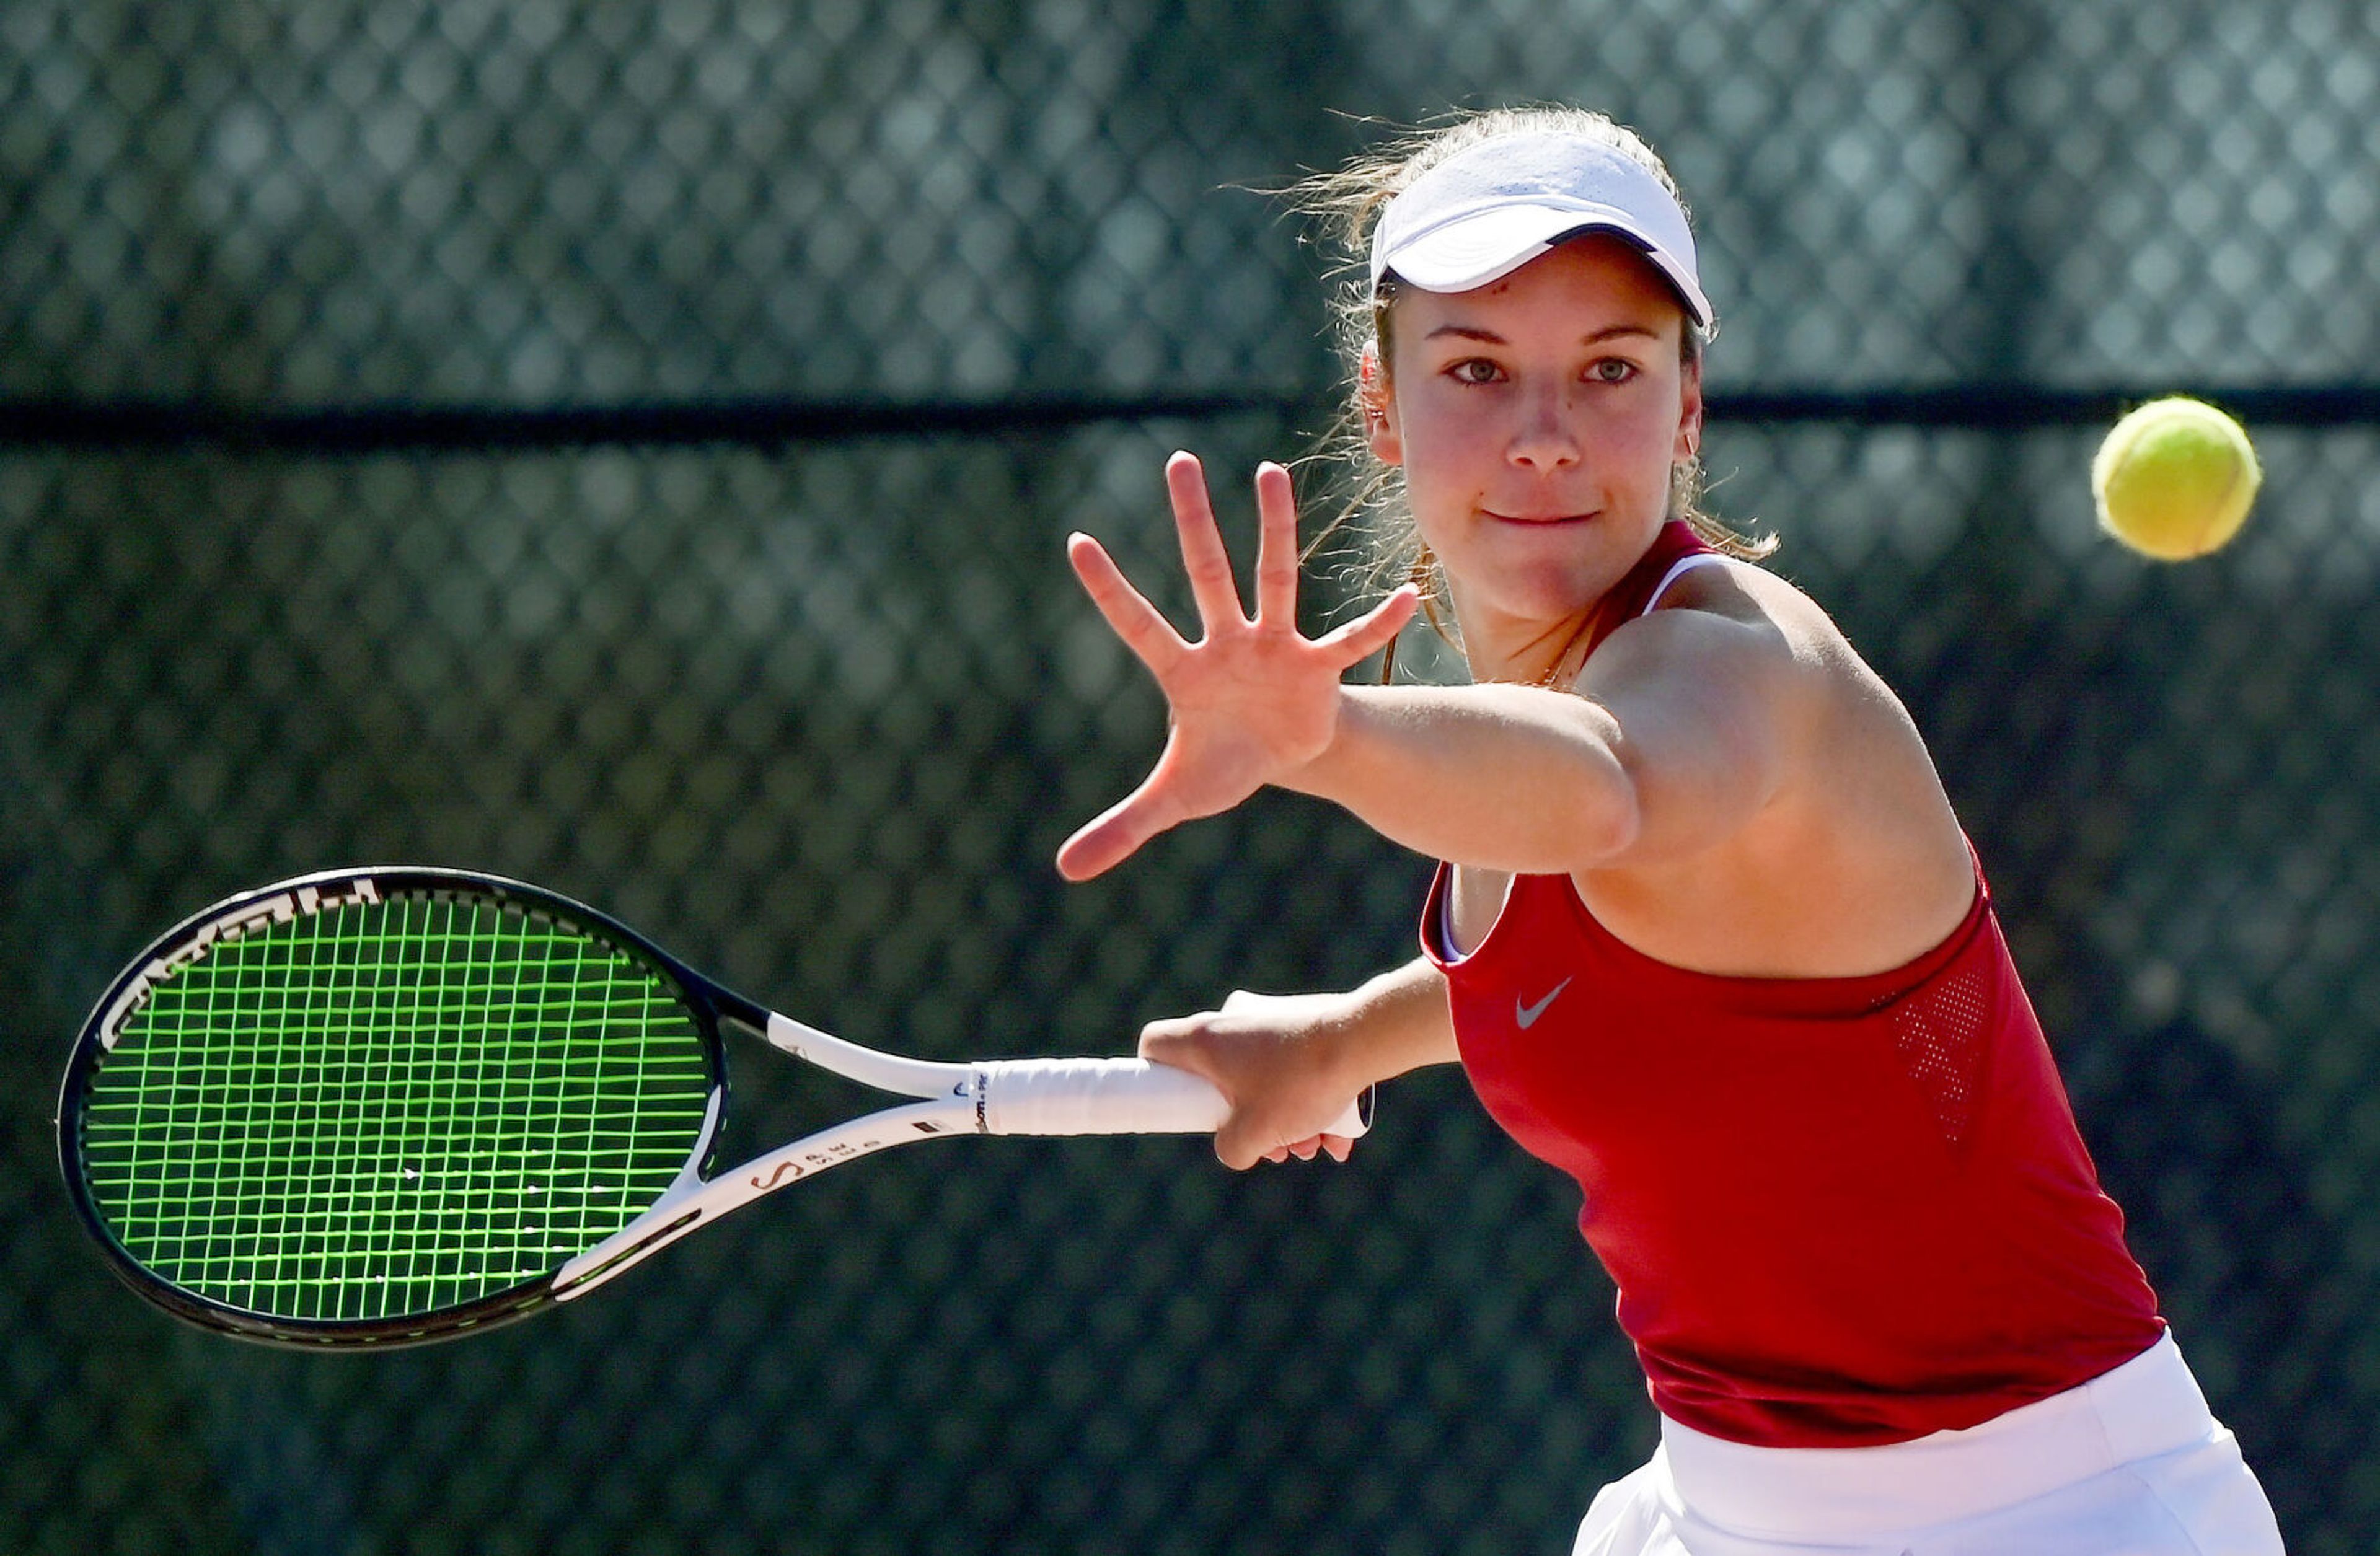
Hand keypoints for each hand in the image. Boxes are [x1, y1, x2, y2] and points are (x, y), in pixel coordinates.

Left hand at [1056, 452, 1418, 880]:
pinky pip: (1350, 642)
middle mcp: (1228, 644)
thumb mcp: (1172, 800)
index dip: (1109, 590)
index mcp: (1184, 672)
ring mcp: (1274, 648)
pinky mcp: (1317, 667)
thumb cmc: (1221, 763)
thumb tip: (1064, 871)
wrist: (1279, 757)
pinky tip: (1405, 597)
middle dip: (1192, 522)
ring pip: (1274, 578)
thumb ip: (1121, 827)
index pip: (1138, 625)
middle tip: (1177, 460)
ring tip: (1269, 469)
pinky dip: (1377, 623)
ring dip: (1274, 528)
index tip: (1074, 542)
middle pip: (1207, 573)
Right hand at [1139, 989, 1370, 1168]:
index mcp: (1206, 1038)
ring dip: (1283, 1117)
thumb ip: (1230, 1150)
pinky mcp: (1301, 1020)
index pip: (1155, 1044)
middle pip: (1217, 1075)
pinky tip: (1336, 1131)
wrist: (1365, 1041)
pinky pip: (1292, 1065)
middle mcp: (1232, 1018)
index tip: (1180, 1104)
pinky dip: (1307, 1098)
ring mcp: (1268, 1015)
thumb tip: (1235, 1148)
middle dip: (1245, 1119)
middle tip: (1274, 1147)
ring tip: (1315, 1143)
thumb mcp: (1255, 1134)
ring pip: (1260, 1076)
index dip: (1155, 1076)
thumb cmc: (1300, 1085)